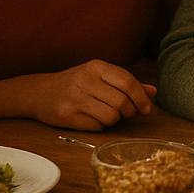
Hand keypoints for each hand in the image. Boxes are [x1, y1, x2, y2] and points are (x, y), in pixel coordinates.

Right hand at [31, 60, 155, 130]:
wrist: (40, 93)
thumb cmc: (76, 84)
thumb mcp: (100, 77)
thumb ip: (126, 83)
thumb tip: (153, 92)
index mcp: (96, 66)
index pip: (128, 81)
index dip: (141, 97)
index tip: (146, 108)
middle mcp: (85, 80)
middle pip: (122, 101)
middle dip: (130, 112)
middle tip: (126, 113)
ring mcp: (75, 97)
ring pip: (111, 116)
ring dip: (115, 120)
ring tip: (107, 115)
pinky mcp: (67, 115)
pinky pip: (97, 126)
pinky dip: (100, 126)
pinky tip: (92, 119)